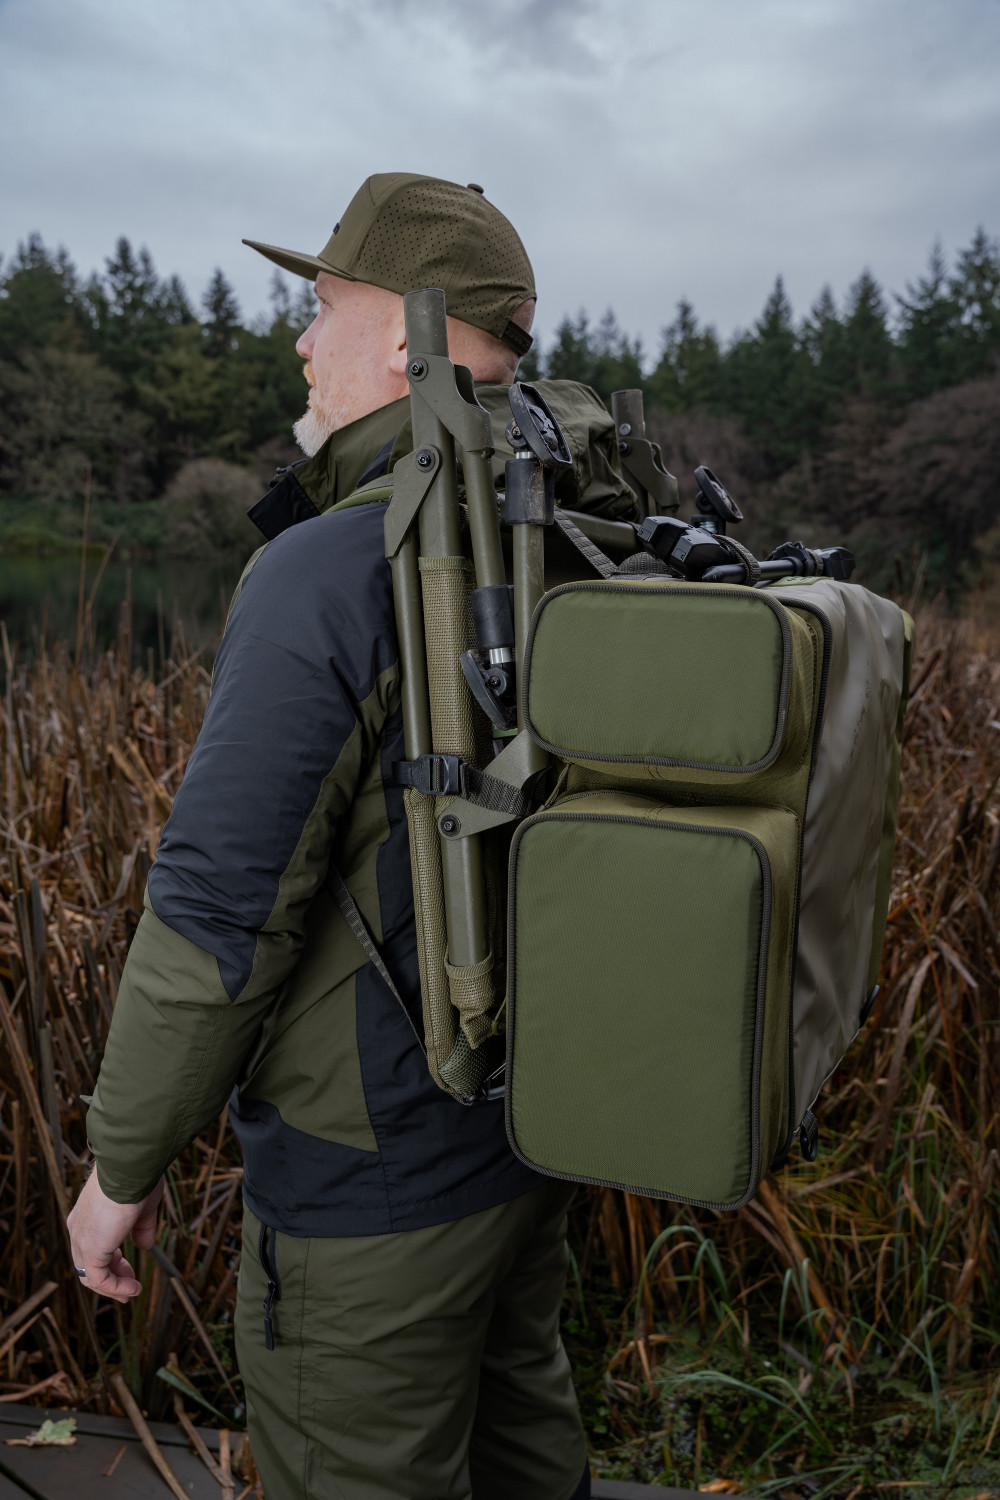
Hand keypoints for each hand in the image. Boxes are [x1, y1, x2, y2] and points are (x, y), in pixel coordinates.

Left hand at [66, 1169, 164, 1302]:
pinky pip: (99, 1279)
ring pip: (90, 1276)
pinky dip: (116, 1288)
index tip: (130, 1268)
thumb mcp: (142, 1208)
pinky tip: (134, 1288)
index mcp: (87, 1216)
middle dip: (111, 1277)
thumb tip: (145, 1246)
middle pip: (87, 1265)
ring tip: (133, 1290)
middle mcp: (79, 1229)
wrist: (131, 1167)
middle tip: (131, 1285)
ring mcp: (83, 1240)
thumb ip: (142, 1229)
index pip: (92, 1247)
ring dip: (113, 1287)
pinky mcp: (92, 1249)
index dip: (112, 1261)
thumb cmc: (138, 1179)